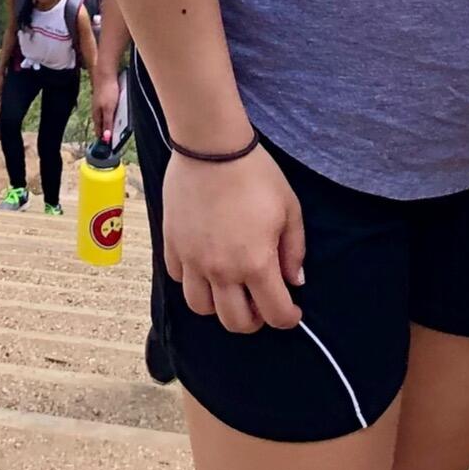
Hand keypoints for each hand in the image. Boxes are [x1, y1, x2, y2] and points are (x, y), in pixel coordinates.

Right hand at [92, 73, 122, 145]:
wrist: (105, 74)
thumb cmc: (107, 91)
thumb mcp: (109, 110)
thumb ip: (107, 124)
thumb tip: (106, 139)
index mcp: (97, 117)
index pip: (100, 133)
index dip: (105, 141)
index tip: (111, 149)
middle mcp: (97, 112)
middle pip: (103, 127)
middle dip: (108, 134)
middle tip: (115, 142)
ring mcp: (101, 106)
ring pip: (106, 119)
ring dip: (111, 125)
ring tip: (117, 132)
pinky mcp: (106, 100)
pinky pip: (110, 112)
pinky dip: (113, 117)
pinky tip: (118, 116)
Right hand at [160, 146, 307, 332]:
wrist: (211, 147)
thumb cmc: (255, 173)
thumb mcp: (289, 208)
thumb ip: (294, 250)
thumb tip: (295, 280)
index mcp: (256, 263)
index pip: (275, 314)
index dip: (288, 318)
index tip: (292, 309)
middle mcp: (222, 270)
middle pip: (236, 323)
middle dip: (254, 319)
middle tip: (261, 301)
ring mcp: (193, 260)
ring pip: (202, 308)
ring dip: (220, 306)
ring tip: (230, 288)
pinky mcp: (172, 245)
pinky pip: (179, 279)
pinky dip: (193, 281)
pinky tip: (205, 265)